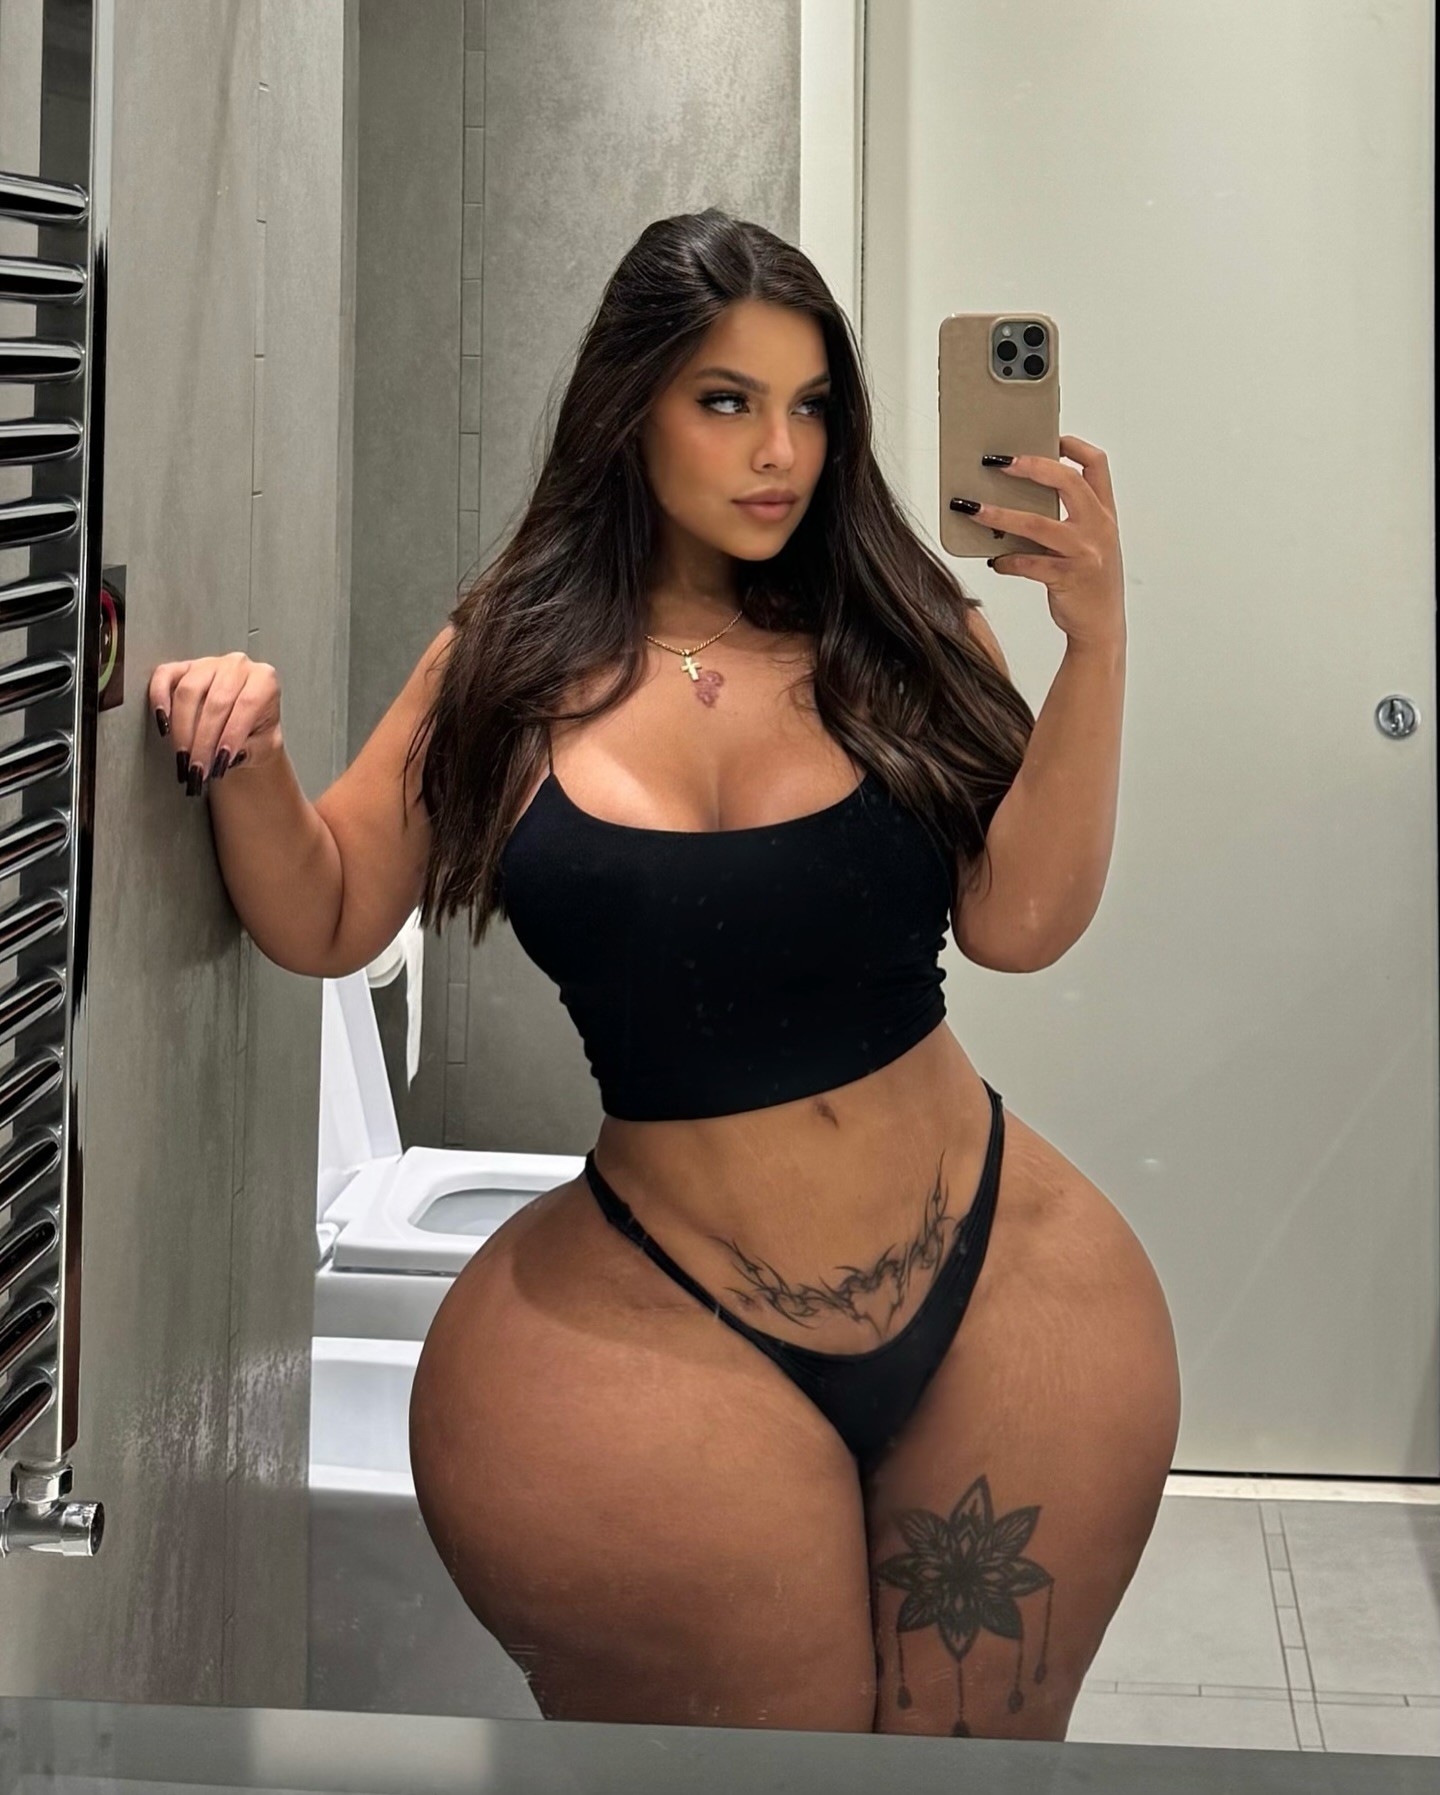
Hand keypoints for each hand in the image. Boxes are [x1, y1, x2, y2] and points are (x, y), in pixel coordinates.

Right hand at [148, 652, 284, 795]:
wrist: (245, 727)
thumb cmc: (256, 735)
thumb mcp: (264, 746)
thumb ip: (251, 749)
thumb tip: (228, 756)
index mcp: (264, 680)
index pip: (247, 705)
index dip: (231, 735)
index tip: (220, 762)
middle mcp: (236, 666)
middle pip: (216, 702)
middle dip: (204, 741)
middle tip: (198, 769)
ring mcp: (207, 664)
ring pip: (188, 691)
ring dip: (182, 729)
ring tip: (183, 757)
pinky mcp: (182, 667)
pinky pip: (165, 676)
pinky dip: (159, 698)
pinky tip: (163, 724)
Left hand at [958, 435, 1124, 652]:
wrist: (1101, 626)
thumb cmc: (1090, 583)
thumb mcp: (1090, 544)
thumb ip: (1067, 520)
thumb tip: (1018, 499)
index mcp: (1105, 514)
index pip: (1096, 466)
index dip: (1073, 446)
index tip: (1049, 436)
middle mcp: (1098, 528)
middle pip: (1067, 482)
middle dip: (1031, 466)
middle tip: (998, 463)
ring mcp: (1085, 552)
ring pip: (1038, 524)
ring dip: (1001, 514)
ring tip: (974, 509)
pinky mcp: (1067, 578)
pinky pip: (1029, 563)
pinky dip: (1007, 560)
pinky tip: (994, 560)